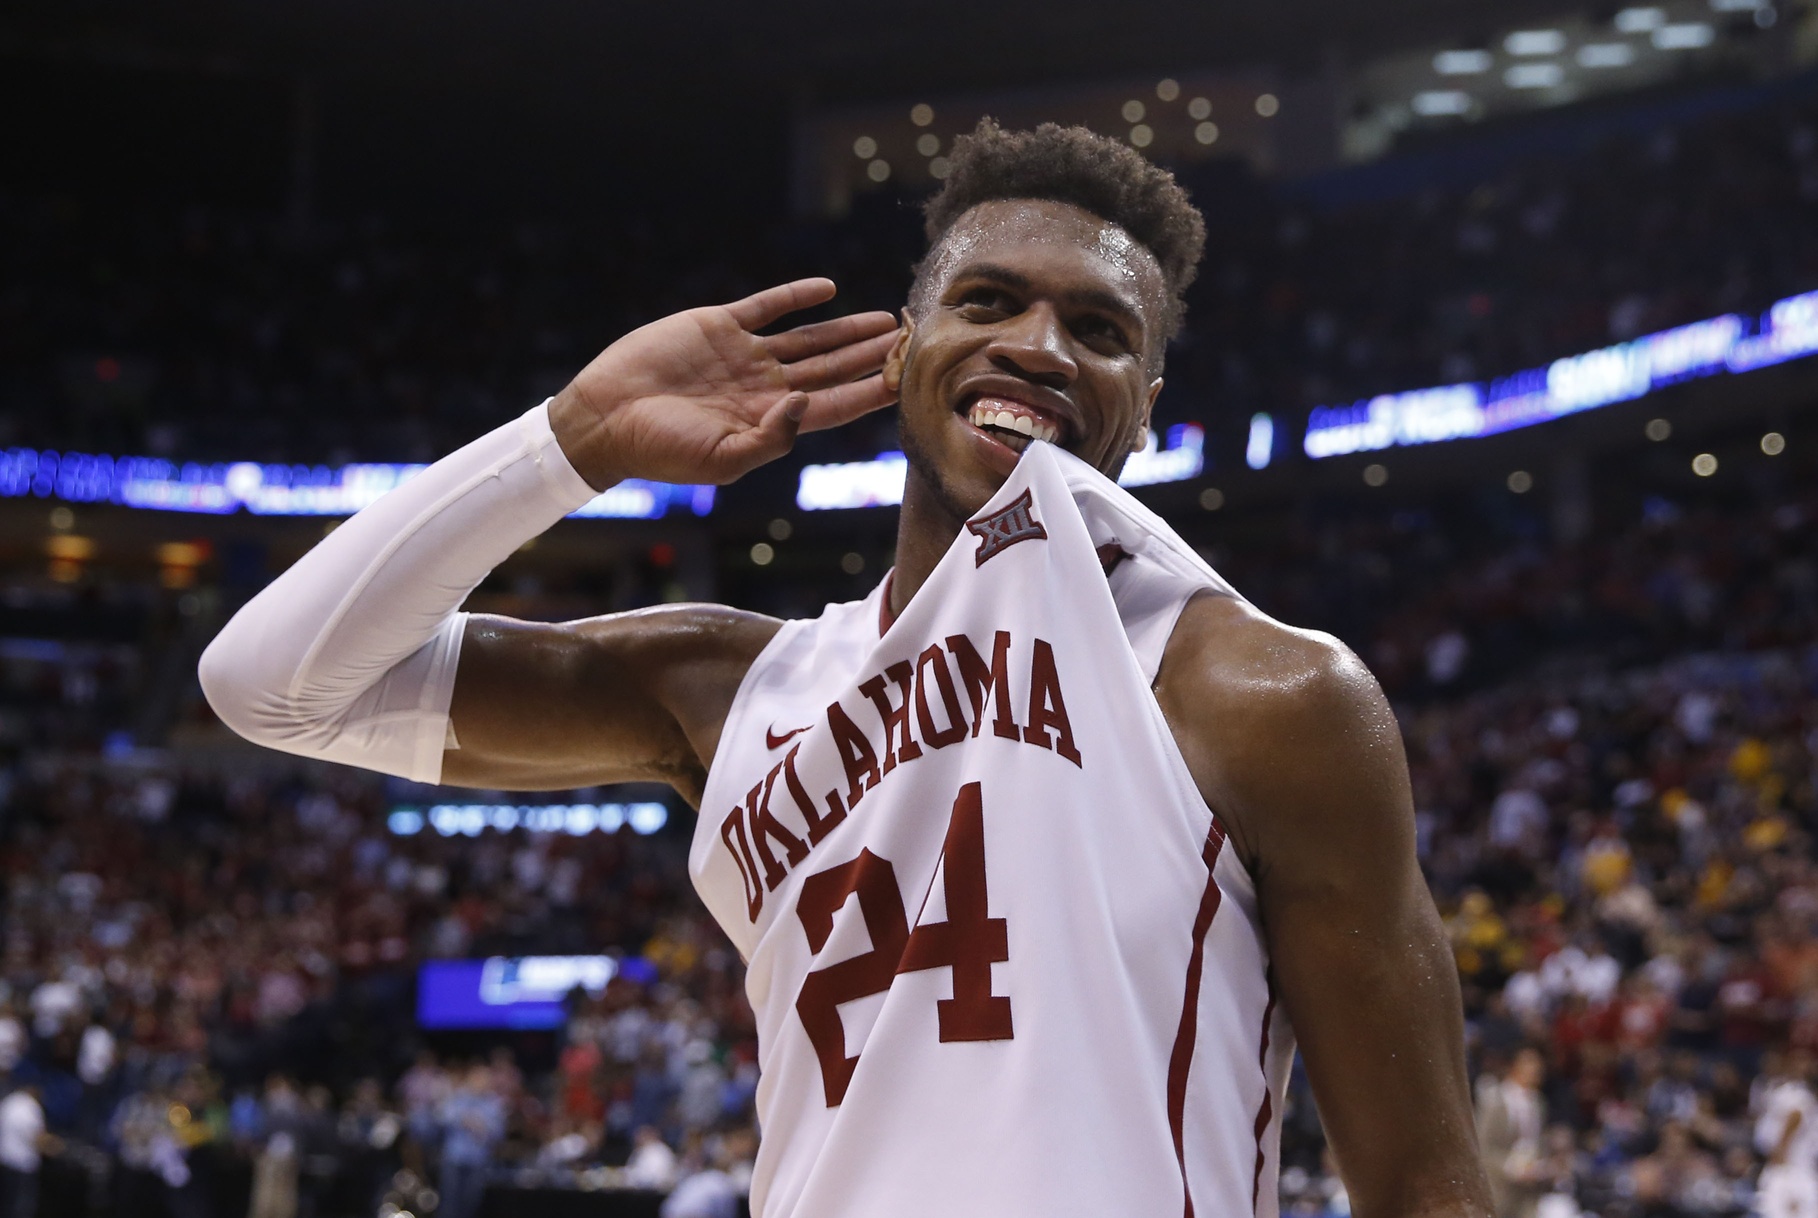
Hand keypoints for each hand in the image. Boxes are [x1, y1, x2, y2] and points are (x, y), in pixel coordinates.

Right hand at [549, 278, 898, 487]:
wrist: (605, 418)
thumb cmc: (660, 450)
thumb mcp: (720, 459)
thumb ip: (770, 437)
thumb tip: (806, 403)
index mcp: (770, 422)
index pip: (834, 406)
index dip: (871, 393)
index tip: (906, 381)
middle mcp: (764, 388)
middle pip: (832, 368)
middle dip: (871, 357)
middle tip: (910, 342)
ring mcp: (744, 356)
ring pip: (809, 338)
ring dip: (847, 330)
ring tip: (885, 320)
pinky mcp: (719, 326)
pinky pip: (766, 307)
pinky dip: (796, 297)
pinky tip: (828, 290)